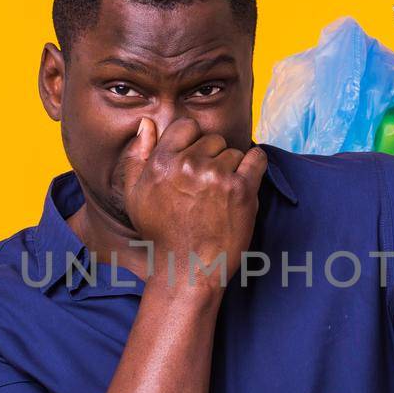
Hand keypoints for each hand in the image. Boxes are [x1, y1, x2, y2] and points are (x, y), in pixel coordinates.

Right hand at [116, 118, 268, 285]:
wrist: (188, 269)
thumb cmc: (161, 234)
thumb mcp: (136, 195)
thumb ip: (138, 155)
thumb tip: (146, 123)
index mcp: (162, 162)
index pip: (186, 126)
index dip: (193, 142)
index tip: (195, 162)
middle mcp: (188, 165)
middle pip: (212, 139)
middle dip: (212, 157)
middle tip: (207, 186)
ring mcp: (217, 176)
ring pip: (234, 152)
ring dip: (231, 168)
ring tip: (221, 195)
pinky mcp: (241, 190)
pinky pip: (257, 159)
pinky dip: (255, 166)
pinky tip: (245, 181)